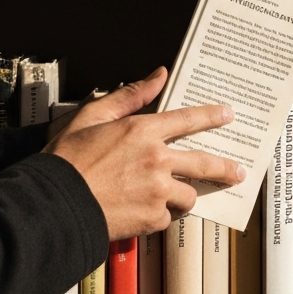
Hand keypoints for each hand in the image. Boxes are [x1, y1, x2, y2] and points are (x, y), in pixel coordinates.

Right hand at [44, 67, 244, 239]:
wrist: (55, 204)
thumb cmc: (67, 160)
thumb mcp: (92, 117)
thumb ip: (129, 96)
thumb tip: (158, 75)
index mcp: (142, 131)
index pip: (188, 120)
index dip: (211, 116)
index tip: (227, 115)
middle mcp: (156, 160)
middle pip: (204, 162)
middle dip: (225, 167)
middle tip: (237, 171)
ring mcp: (158, 191)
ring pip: (188, 195)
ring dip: (184, 195)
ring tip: (177, 198)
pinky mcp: (152, 218)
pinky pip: (169, 216)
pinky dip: (161, 214)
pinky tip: (147, 211)